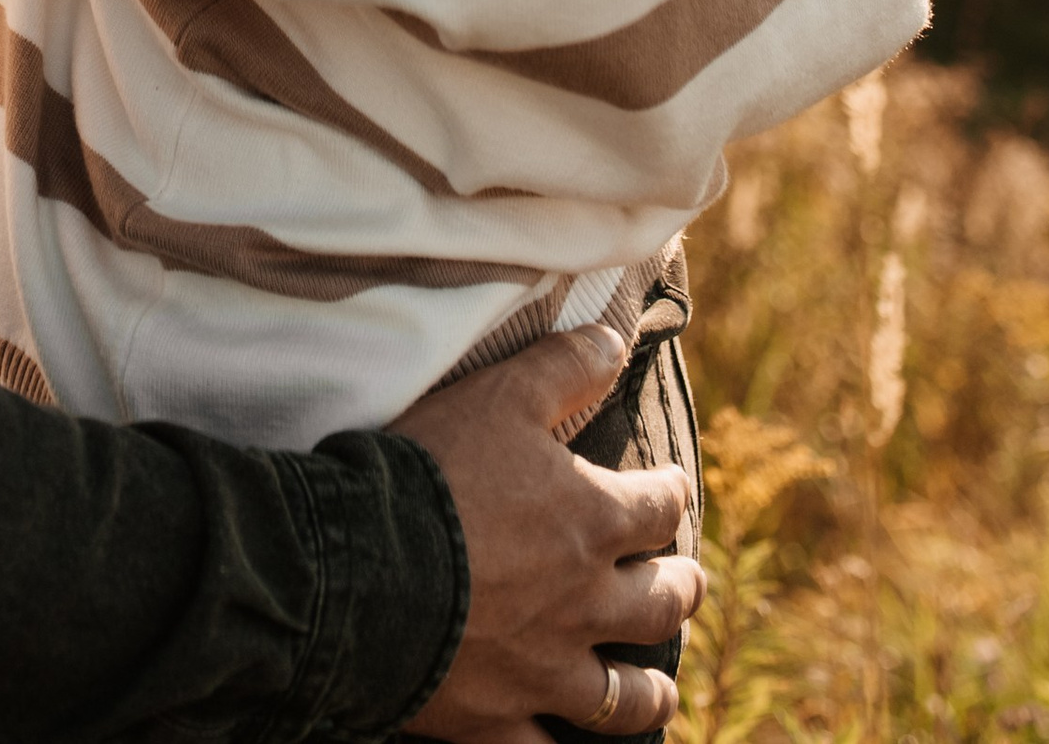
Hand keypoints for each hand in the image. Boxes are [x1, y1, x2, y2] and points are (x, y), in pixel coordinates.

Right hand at [393, 327, 701, 738]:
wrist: (362, 566)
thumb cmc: (432, 471)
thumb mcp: (500, 395)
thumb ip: (563, 368)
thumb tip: (616, 341)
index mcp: (592, 522)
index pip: (660, 508)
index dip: (672, 494)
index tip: (674, 489)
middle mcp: (586, 603)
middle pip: (659, 603)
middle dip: (680, 589)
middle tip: (686, 584)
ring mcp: (547, 671)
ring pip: (624, 697)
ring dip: (650, 691)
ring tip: (662, 689)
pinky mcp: (500, 719)